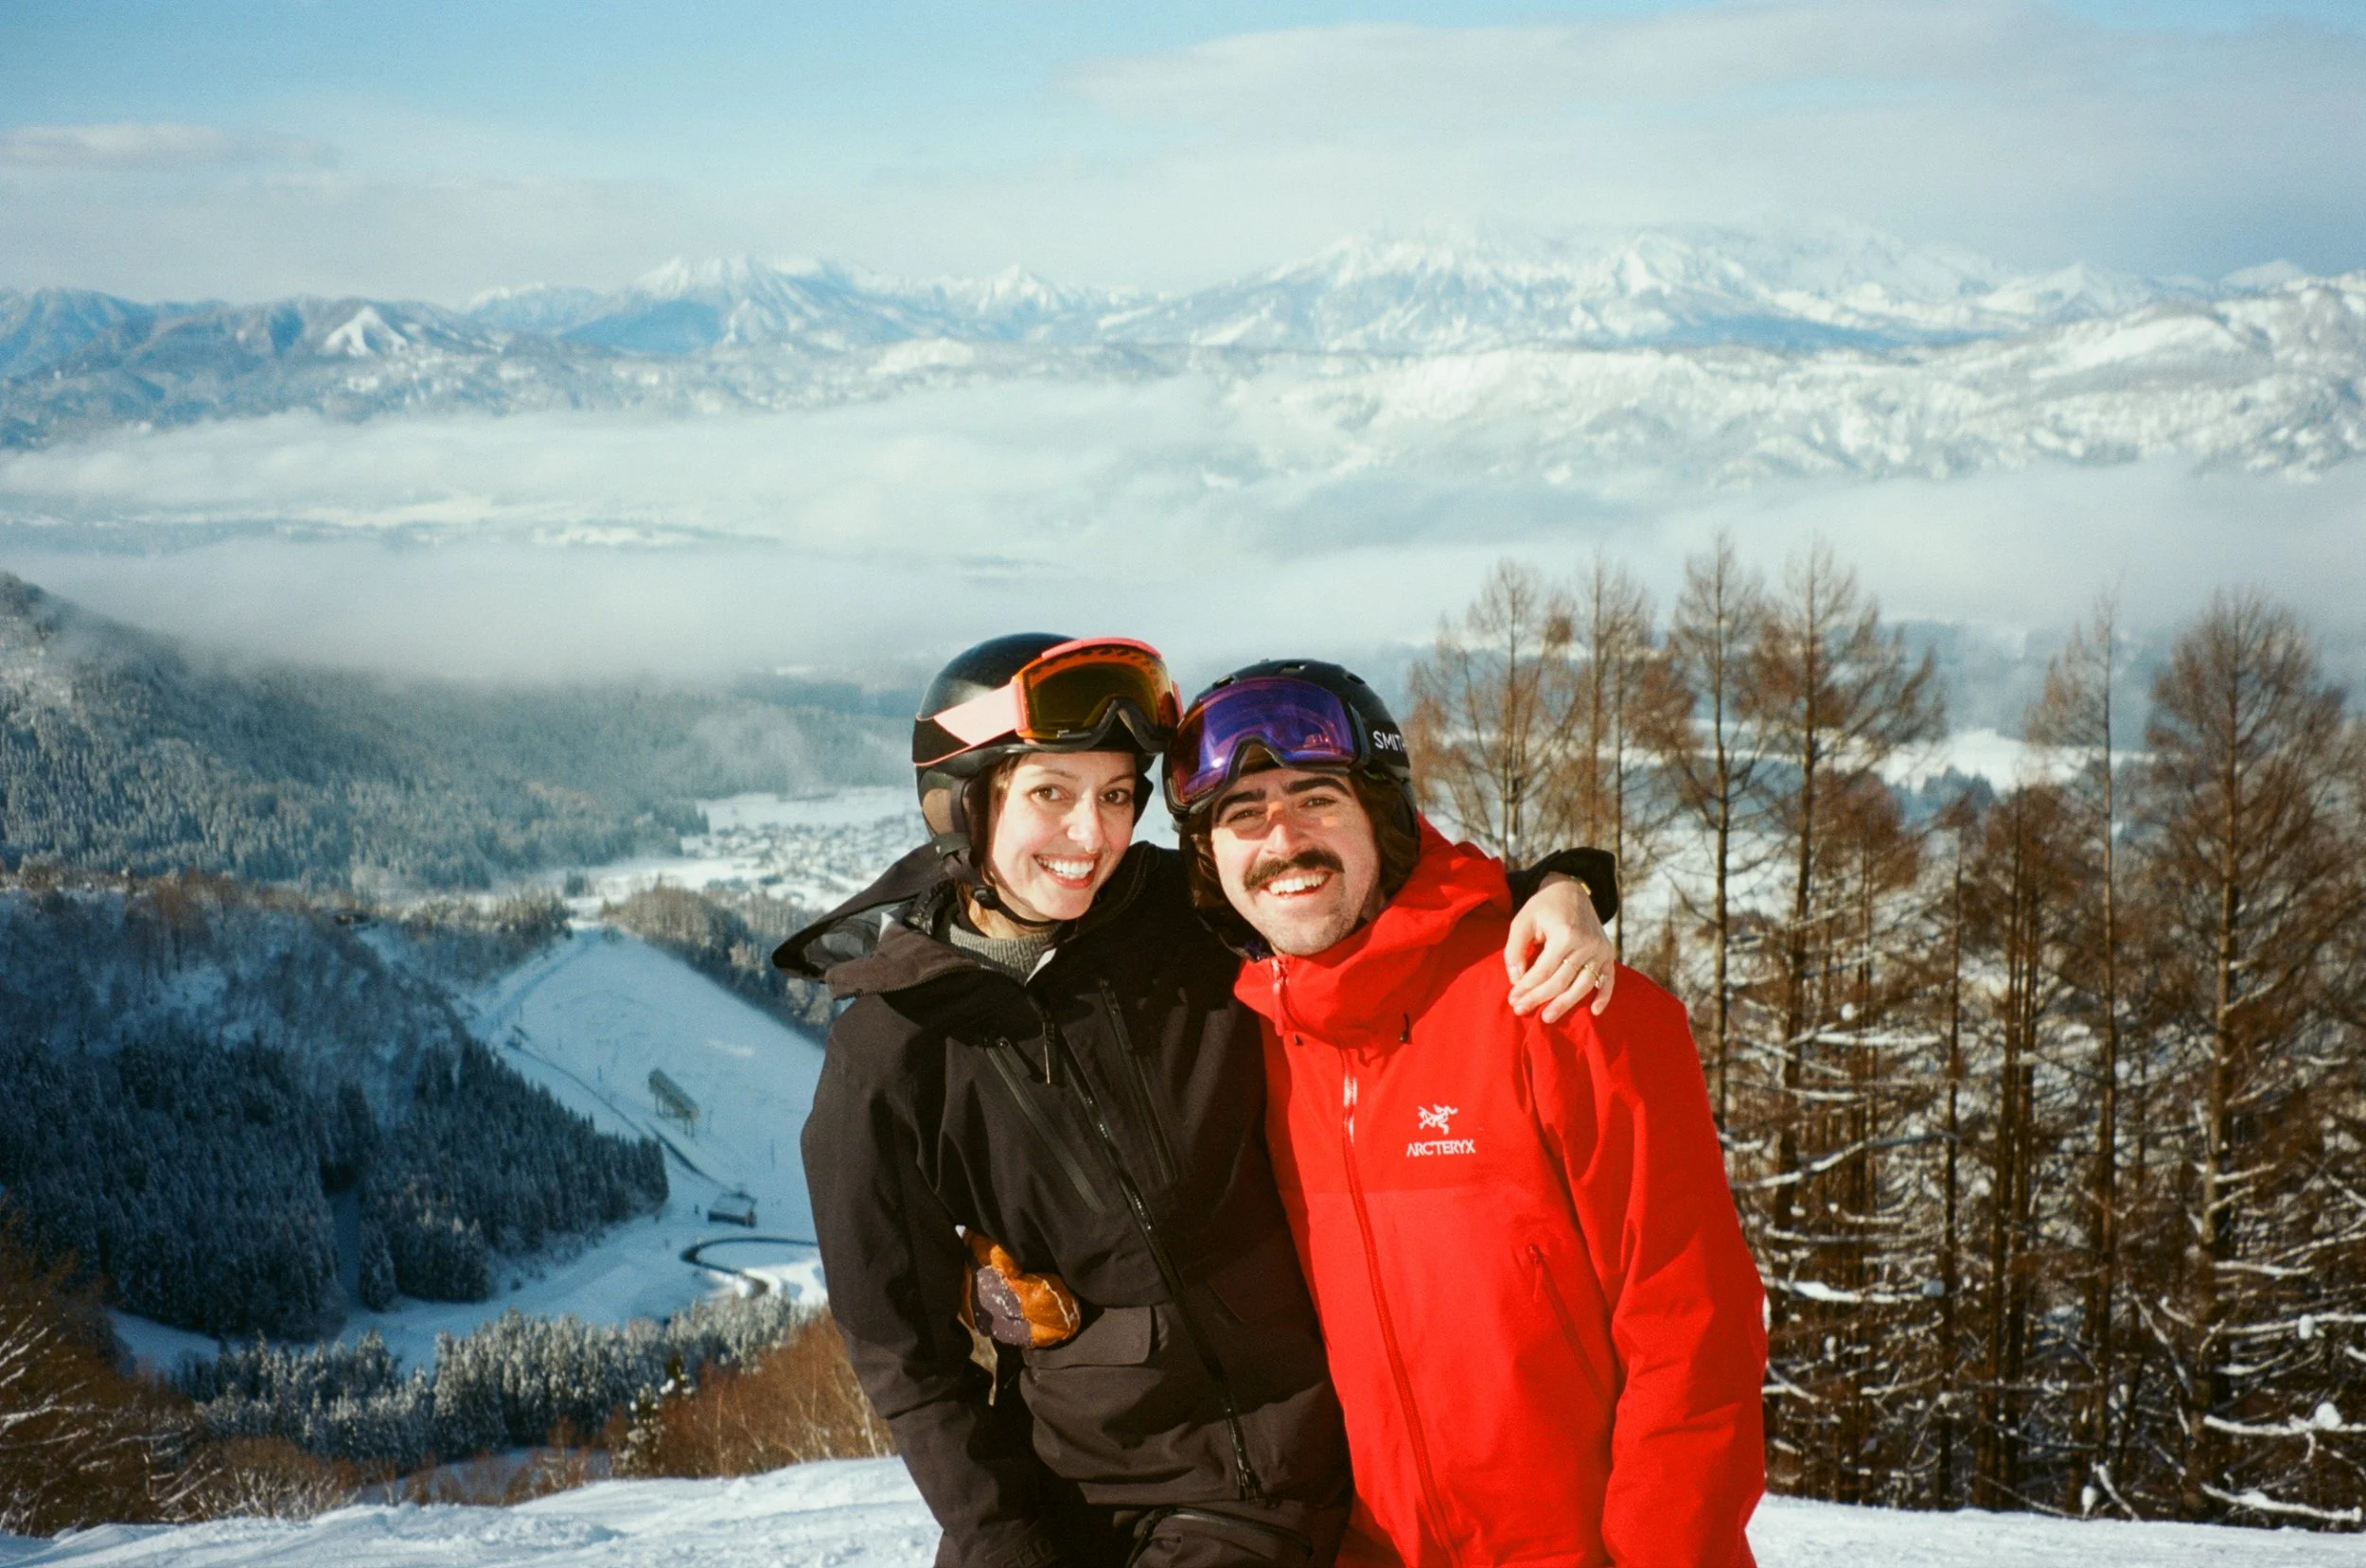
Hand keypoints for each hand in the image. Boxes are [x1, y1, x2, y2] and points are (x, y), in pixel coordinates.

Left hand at [1506, 873, 1615, 1020]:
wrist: (1571, 890)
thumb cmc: (1543, 907)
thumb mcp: (1522, 921)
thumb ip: (1514, 950)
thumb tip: (1516, 980)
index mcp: (1565, 934)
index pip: (1543, 971)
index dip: (1526, 988)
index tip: (1512, 999)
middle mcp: (1586, 944)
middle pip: (1561, 981)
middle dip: (1539, 999)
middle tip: (1521, 1010)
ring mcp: (1600, 950)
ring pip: (1584, 985)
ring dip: (1565, 1004)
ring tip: (1547, 1017)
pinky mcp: (1608, 954)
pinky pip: (1609, 980)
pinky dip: (1603, 997)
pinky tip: (1594, 1011)